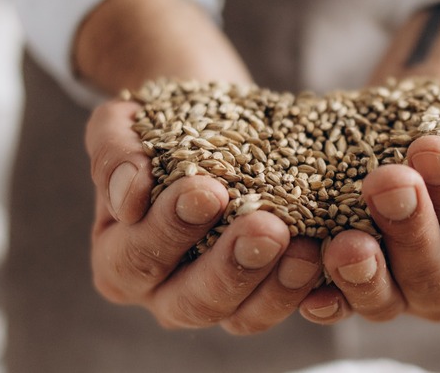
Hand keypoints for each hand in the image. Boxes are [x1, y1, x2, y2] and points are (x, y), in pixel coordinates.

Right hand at [78, 0, 321, 333]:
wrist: (206, 124)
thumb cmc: (157, 126)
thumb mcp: (121, 125)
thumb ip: (113, 155)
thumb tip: (128, 196)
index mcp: (120, 259)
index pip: (138, 257)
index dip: (169, 229)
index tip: (207, 190)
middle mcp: (165, 292)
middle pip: (192, 302)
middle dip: (231, 267)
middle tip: (266, 228)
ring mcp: (219, 298)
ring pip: (242, 316)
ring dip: (276, 285)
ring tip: (306, 248)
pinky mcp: (263, 292)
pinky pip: (282, 304)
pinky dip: (307, 287)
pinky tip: (326, 254)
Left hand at [298, 115, 439, 322]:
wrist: (421, 125)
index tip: (433, 149)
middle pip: (433, 273)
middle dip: (409, 226)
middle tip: (388, 181)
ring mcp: (402, 297)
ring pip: (386, 299)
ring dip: (365, 272)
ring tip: (347, 242)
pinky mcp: (355, 295)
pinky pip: (341, 307)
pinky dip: (328, 302)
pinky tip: (311, 295)